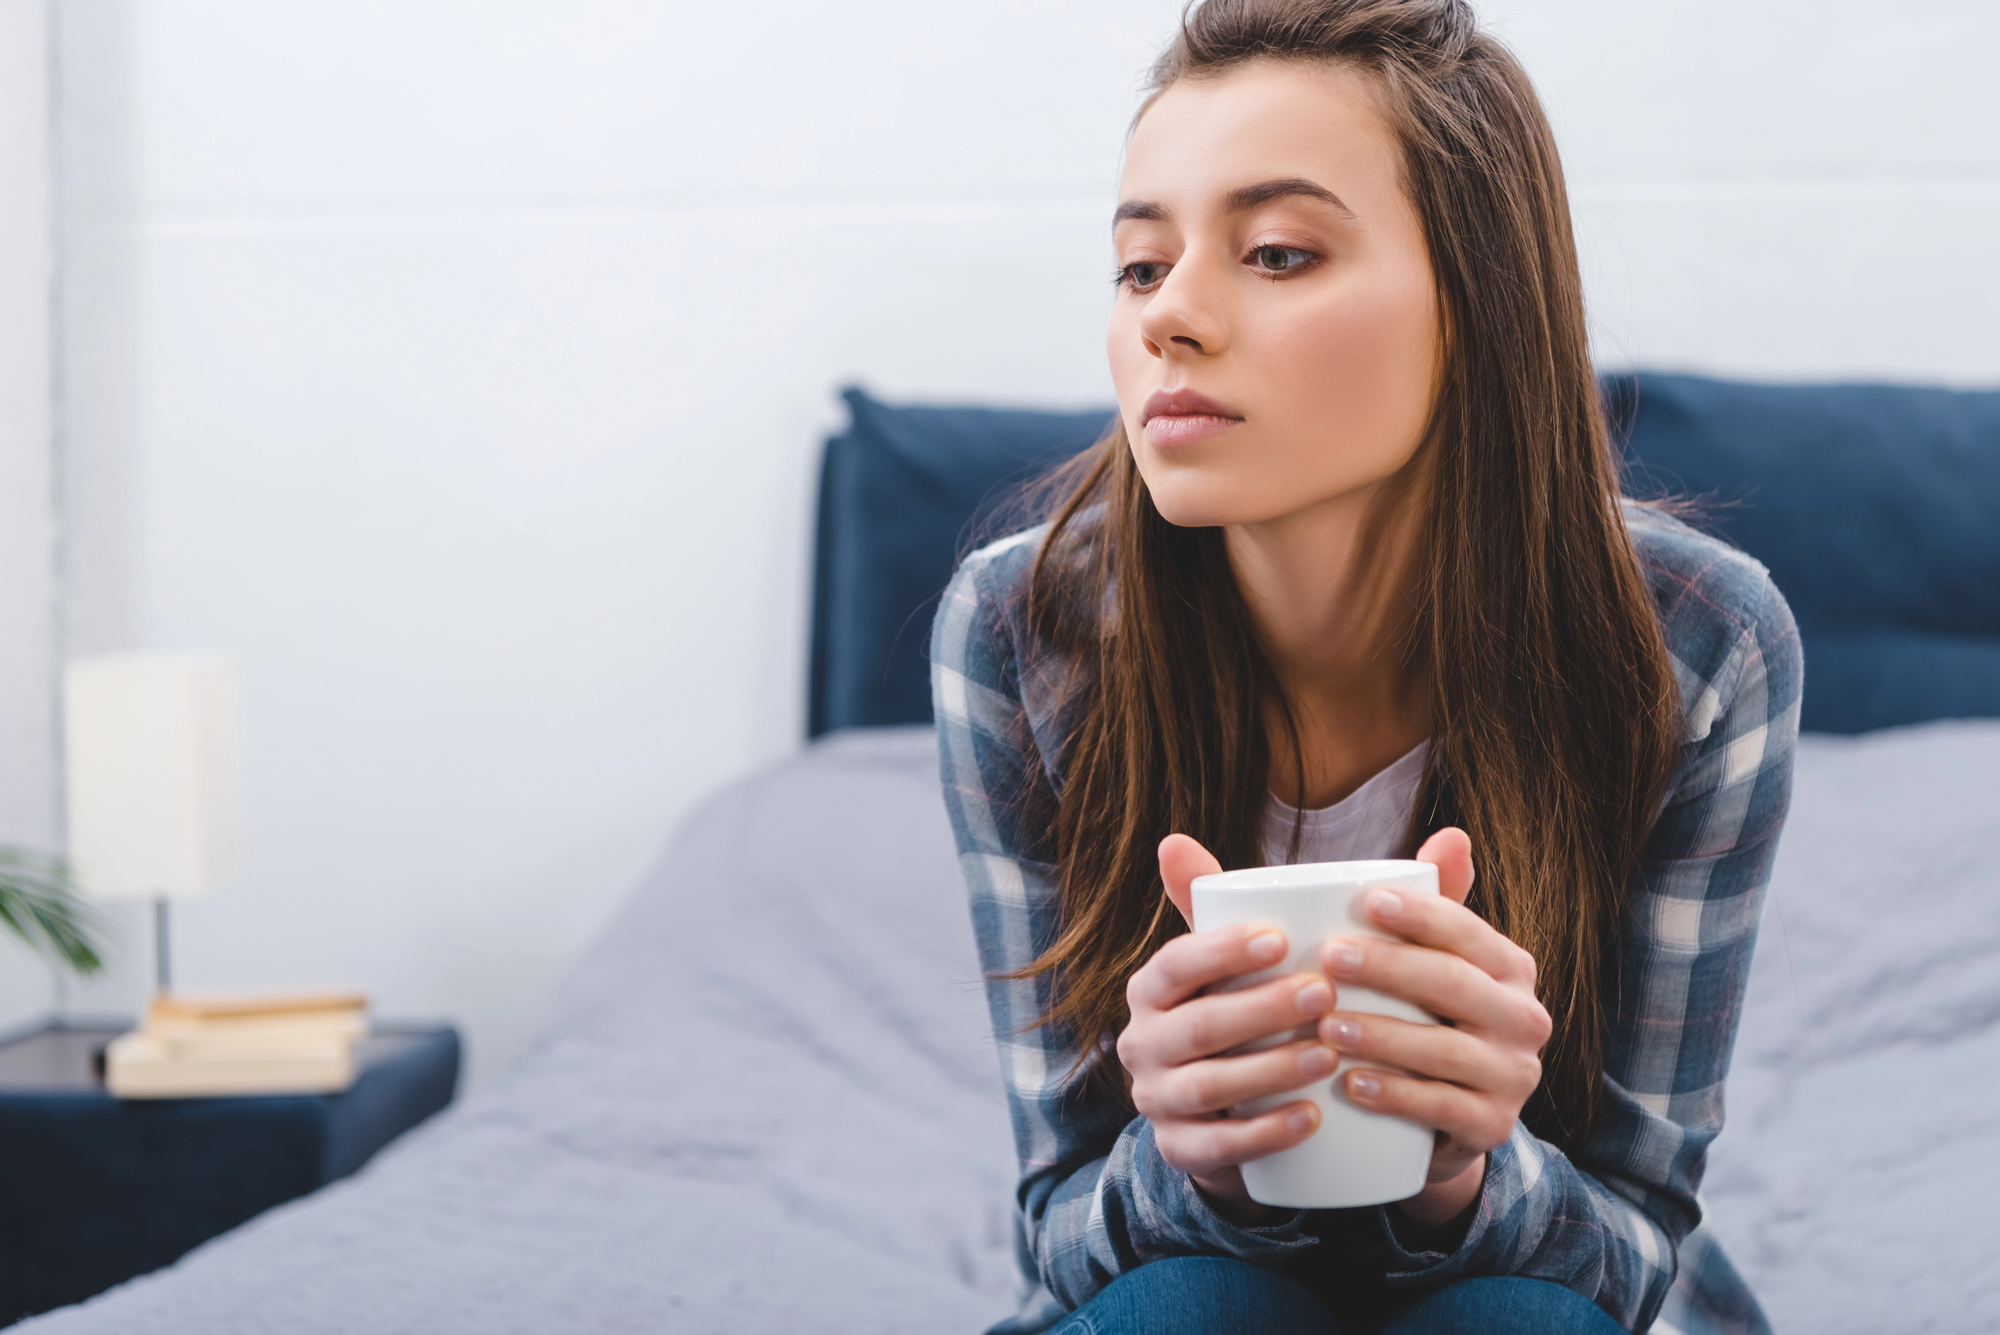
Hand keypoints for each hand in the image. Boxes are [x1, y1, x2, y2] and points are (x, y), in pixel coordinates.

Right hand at [1117, 834, 1341, 1225]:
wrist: (1232, 1106)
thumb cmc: (1259, 1009)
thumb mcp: (1264, 959)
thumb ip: (1322, 900)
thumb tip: (1449, 834)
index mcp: (1154, 986)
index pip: (1175, 962)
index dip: (1220, 951)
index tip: (1279, 938)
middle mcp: (1142, 1040)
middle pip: (1196, 1025)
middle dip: (1258, 1009)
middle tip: (1324, 995)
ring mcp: (1157, 1099)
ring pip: (1206, 1087)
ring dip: (1266, 1070)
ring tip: (1328, 1056)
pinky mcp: (1180, 1150)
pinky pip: (1215, 1147)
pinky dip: (1262, 1134)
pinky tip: (1310, 1119)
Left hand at [1316, 827, 1550, 1225]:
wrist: (1438, 1120)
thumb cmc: (1421, 1018)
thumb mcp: (1426, 962)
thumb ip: (1432, 902)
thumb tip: (1453, 833)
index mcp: (1508, 967)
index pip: (1467, 931)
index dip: (1420, 914)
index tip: (1364, 900)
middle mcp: (1524, 1018)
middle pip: (1454, 985)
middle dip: (1390, 968)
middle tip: (1327, 958)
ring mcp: (1515, 1076)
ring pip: (1447, 1049)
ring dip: (1383, 1035)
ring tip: (1325, 1024)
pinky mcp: (1493, 1126)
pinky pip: (1444, 1108)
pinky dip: (1395, 1095)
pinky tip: (1350, 1085)